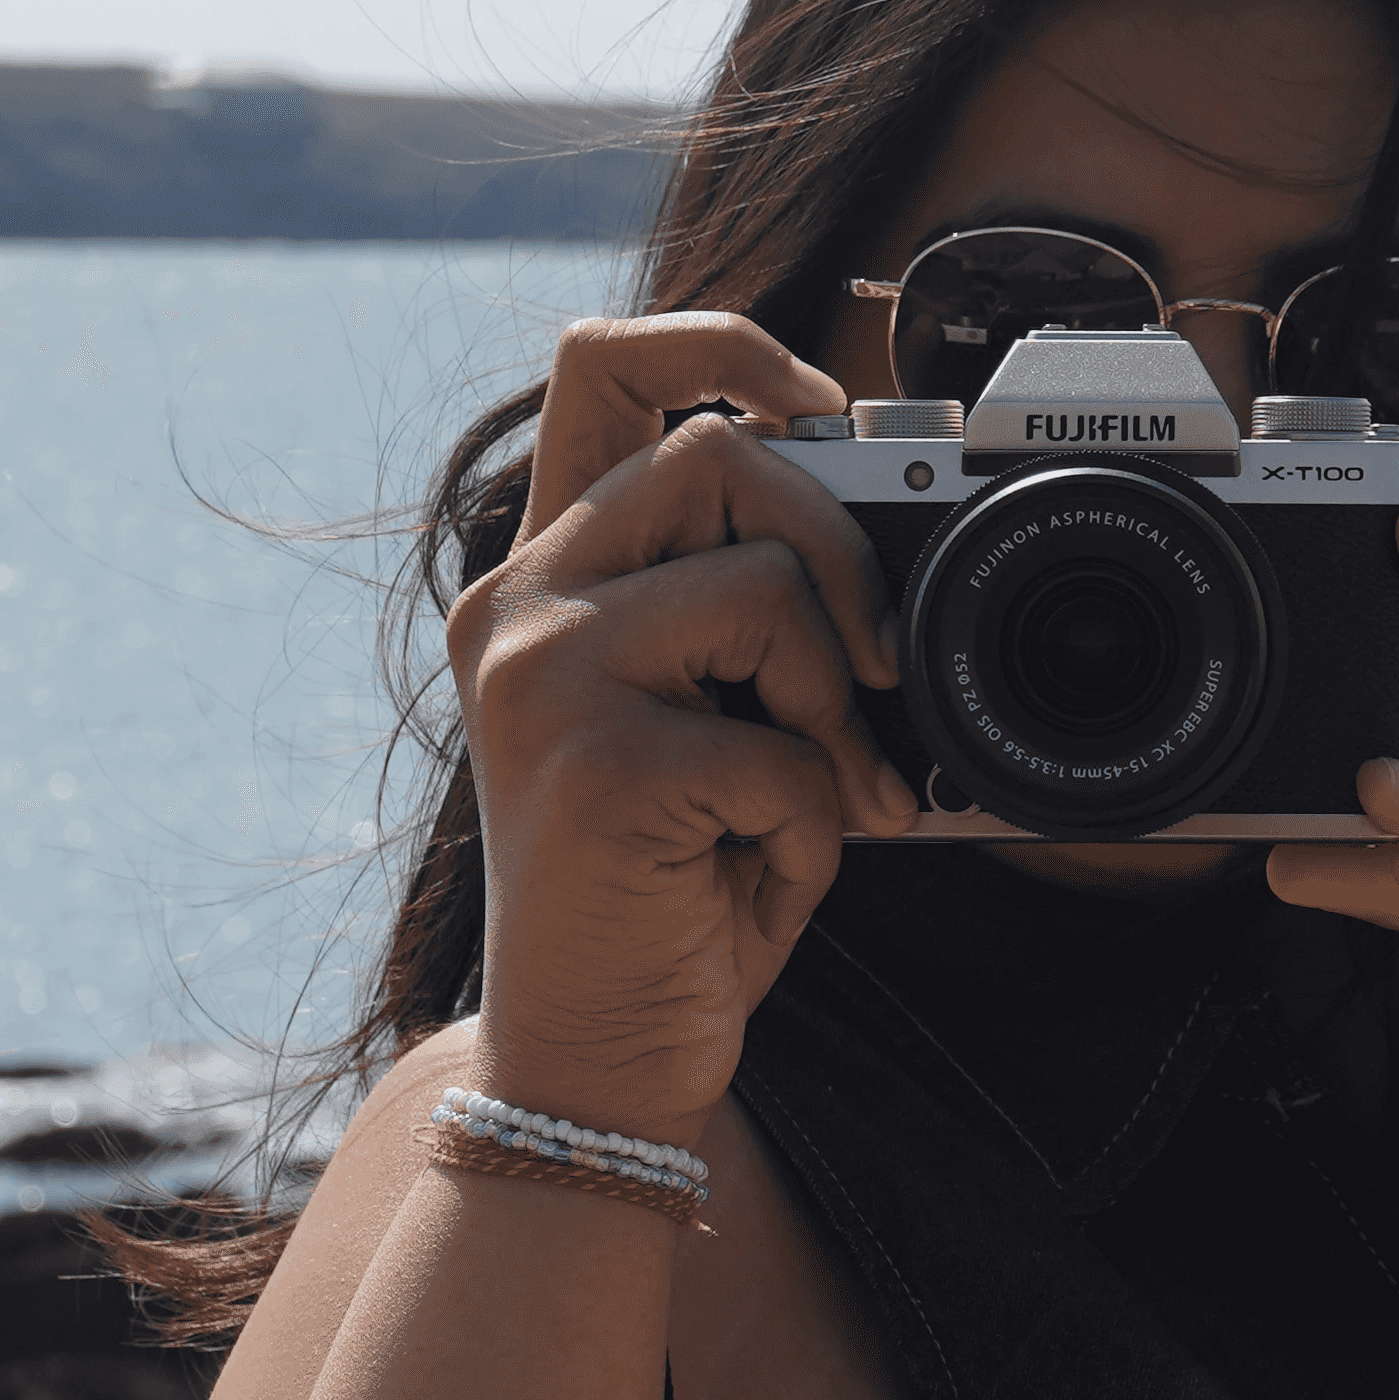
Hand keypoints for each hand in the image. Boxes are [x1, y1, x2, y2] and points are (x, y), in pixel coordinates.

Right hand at [447, 315, 920, 1141]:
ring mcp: (541, 678)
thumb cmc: (672, 888)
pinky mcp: (594, 764)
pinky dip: (815, 818)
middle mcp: (516, 605)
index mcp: (542, 575)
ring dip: (834, 700)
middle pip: (713, 449)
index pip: (599, 364)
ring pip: (761, 585)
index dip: (723, 340)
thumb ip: (749, 609)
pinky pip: (778, 745)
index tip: (820, 402)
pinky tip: (764, 870)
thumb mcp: (711, 718)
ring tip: (818, 790)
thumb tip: (882, 527)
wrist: (595, 1059)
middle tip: (875, 662)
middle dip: (836, 544)